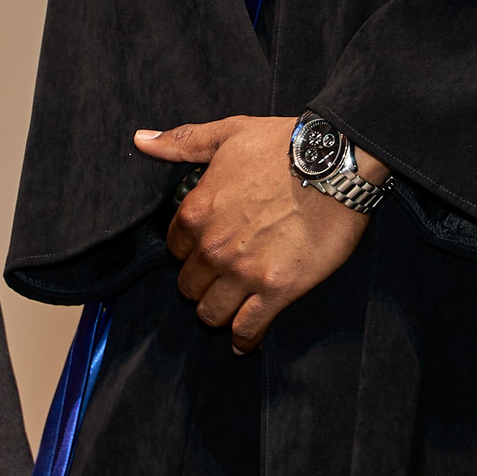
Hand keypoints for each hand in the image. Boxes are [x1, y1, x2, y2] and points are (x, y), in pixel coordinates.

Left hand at [136, 117, 380, 353]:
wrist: (334, 161)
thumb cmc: (283, 144)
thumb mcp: (228, 133)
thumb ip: (183, 142)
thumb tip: (142, 140)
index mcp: (197, 211)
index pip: (175, 250)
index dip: (189, 252)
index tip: (205, 251)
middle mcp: (214, 247)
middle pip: (189, 286)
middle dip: (202, 284)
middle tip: (221, 279)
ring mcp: (244, 272)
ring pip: (212, 313)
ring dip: (219, 312)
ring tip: (231, 308)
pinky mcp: (276, 290)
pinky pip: (248, 328)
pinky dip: (245, 339)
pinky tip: (245, 342)